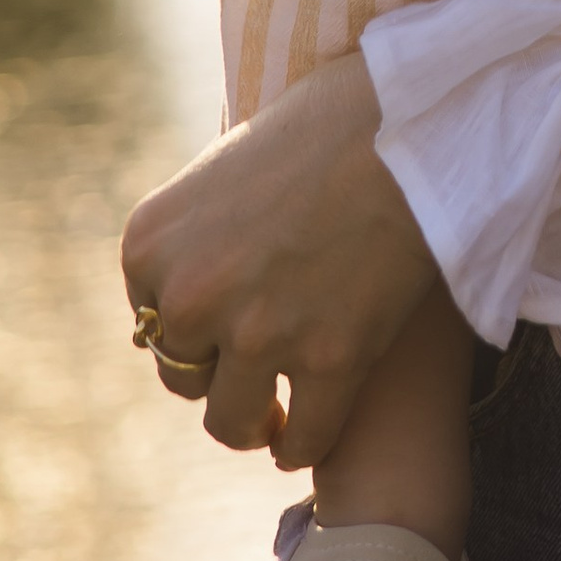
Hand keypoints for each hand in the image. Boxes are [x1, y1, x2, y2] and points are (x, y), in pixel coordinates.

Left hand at [121, 50, 437, 466]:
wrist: (409, 119)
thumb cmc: (331, 120)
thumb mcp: (226, 164)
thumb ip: (202, 227)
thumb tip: (202, 267)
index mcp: (150, 244)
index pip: (153, 319)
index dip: (197, 324)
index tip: (228, 324)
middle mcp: (189, 296)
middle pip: (185, 375)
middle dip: (220, 372)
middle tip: (258, 366)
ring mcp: (258, 333)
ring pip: (231, 421)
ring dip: (253, 422)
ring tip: (275, 419)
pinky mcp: (330, 359)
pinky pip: (306, 436)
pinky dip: (307, 442)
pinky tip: (312, 432)